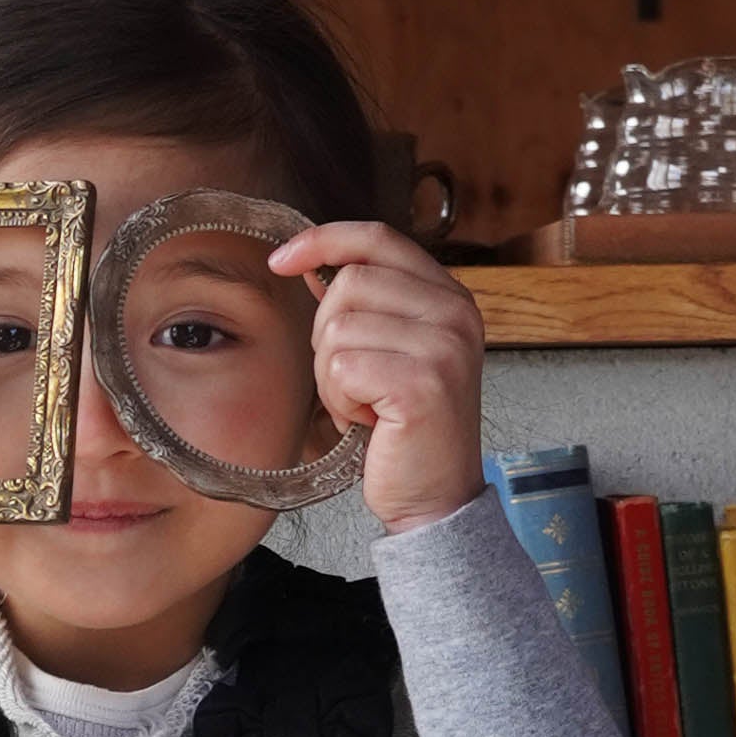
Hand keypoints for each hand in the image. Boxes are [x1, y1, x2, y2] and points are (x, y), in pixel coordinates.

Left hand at [268, 221, 485, 533]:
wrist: (435, 498)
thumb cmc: (406, 432)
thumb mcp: (392, 355)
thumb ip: (364, 308)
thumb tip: (310, 265)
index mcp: (449, 297)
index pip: (377, 239)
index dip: (323, 240)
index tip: (281, 260)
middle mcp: (454, 313)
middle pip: (348, 284)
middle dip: (327, 337)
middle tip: (352, 382)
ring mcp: (442, 346)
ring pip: (338, 329)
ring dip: (332, 377)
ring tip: (362, 406)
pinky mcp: (421, 384)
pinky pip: (341, 368)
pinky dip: (338, 401)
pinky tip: (364, 421)